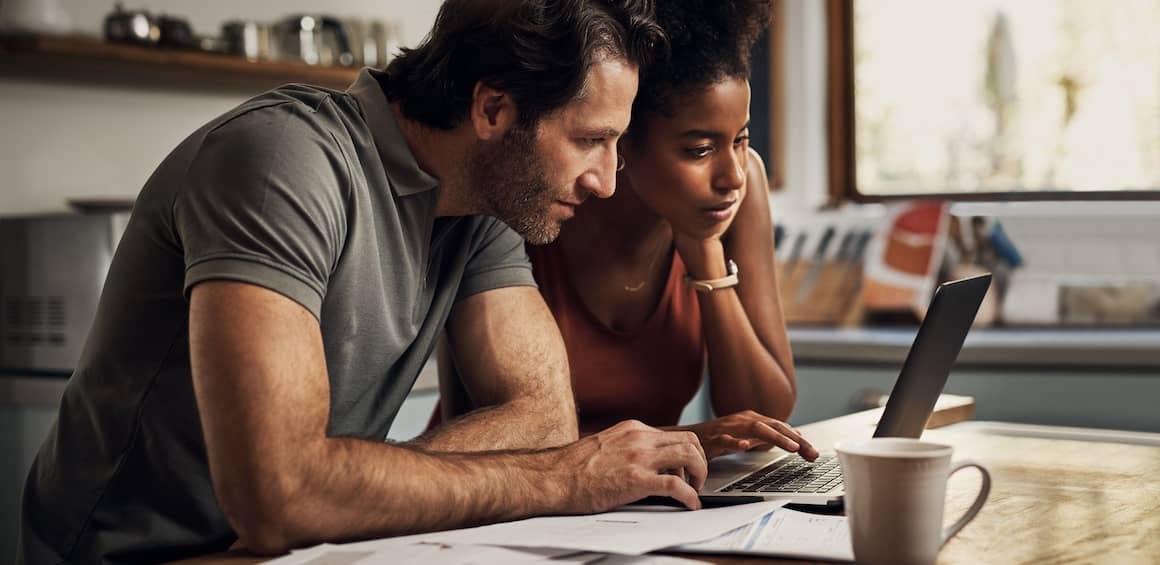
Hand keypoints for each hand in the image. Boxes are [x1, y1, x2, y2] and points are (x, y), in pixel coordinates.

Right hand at [556, 420, 707, 511]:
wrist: (553, 478)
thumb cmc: (573, 468)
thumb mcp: (606, 445)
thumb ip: (628, 448)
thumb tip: (643, 462)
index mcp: (633, 429)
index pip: (674, 434)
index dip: (687, 453)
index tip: (686, 469)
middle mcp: (639, 438)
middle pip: (689, 440)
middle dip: (700, 461)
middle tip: (696, 479)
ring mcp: (638, 457)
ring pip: (689, 455)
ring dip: (700, 475)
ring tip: (695, 490)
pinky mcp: (635, 480)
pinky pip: (675, 485)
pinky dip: (690, 496)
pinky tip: (690, 505)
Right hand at [681, 410, 818, 460]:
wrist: (687, 438)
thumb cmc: (718, 438)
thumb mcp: (747, 437)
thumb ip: (768, 437)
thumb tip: (792, 438)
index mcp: (752, 419)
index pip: (781, 428)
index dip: (799, 440)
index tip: (813, 453)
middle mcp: (743, 420)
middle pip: (774, 426)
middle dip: (794, 439)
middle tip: (810, 452)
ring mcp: (729, 428)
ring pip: (755, 429)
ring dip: (775, 437)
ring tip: (791, 447)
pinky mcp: (713, 438)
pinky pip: (726, 439)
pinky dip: (736, 442)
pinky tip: (746, 446)